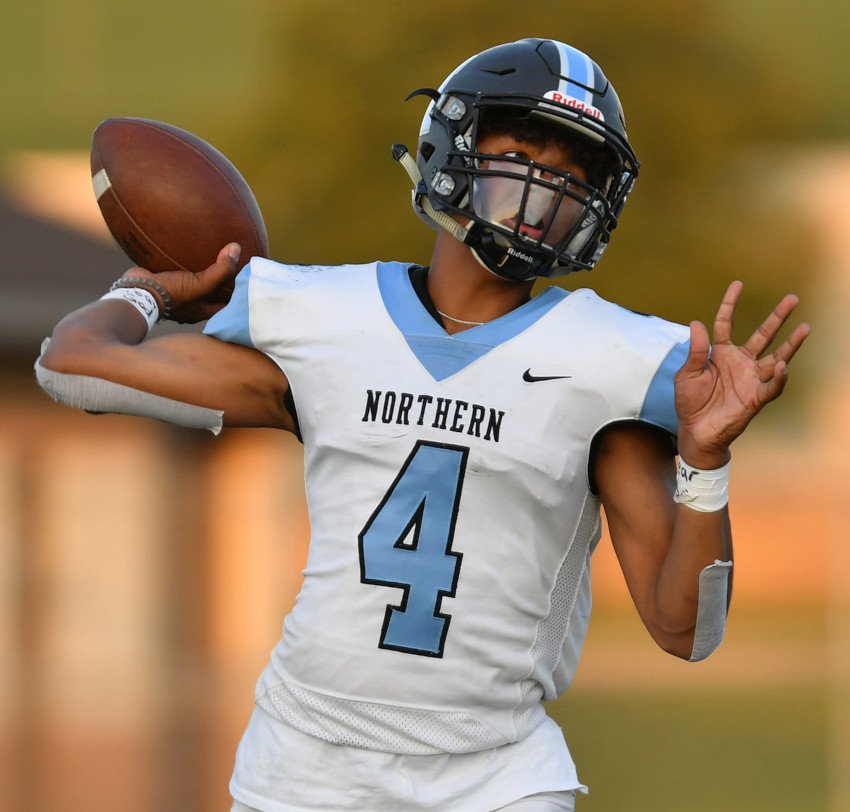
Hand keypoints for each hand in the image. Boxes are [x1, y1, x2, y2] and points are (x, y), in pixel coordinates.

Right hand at [117, 243, 241, 323]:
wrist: (135, 291)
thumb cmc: (170, 294)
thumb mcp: (200, 284)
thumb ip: (220, 271)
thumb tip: (237, 249)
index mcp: (203, 310)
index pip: (229, 305)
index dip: (241, 295)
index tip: (251, 279)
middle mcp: (192, 304)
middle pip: (214, 292)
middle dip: (225, 281)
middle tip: (237, 262)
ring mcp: (178, 293)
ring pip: (197, 279)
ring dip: (206, 269)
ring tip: (217, 251)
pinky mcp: (166, 280)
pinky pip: (180, 269)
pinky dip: (186, 260)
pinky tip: (190, 246)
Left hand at [674, 281, 810, 467]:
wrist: (695, 431)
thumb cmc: (690, 402)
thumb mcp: (688, 373)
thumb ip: (696, 350)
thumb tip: (697, 322)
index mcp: (721, 353)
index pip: (727, 323)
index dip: (731, 304)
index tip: (738, 284)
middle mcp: (740, 362)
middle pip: (762, 335)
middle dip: (778, 318)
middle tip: (793, 298)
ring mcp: (750, 378)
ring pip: (776, 357)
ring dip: (791, 345)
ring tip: (805, 328)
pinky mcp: (755, 397)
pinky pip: (772, 386)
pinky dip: (779, 377)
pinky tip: (782, 365)